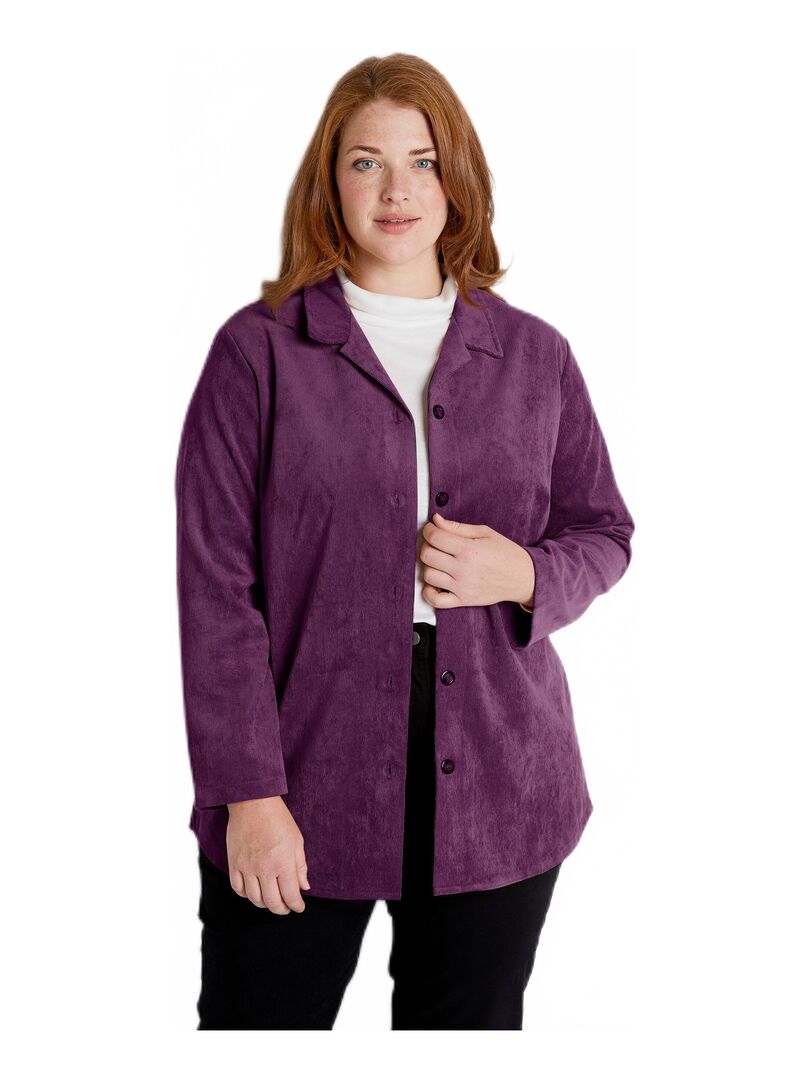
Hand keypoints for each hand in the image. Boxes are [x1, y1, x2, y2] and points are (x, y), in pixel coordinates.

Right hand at [225, 796, 309, 913]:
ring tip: (271, 900)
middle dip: (282, 909)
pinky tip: (254, 891)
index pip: (291, 896)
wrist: (253, 802)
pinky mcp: (233, 863)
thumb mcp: (297, 840)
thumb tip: (303, 887)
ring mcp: (247, 867)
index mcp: (283, 862)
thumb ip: (300, 866)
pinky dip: (246, 895)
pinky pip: (238, 888)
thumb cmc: (278, 819)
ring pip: (254, 899)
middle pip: (272, 902)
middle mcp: (264, 868)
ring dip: (265, 904)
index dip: (296, 905)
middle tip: (286, 907)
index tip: (299, 907)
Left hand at [418, 512, 535, 608]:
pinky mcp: (463, 600)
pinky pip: (435, 600)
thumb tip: (436, 520)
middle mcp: (463, 569)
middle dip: (427, 546)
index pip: (434, 537)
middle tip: (436, 544)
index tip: (431, 529)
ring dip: (429, 566)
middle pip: (427, 555)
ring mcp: (462, 587)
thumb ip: (458, 527)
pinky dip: (429, 592)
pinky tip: (435, 582)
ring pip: (428, 575)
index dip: (429, 530)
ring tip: (439, 562)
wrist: (523, 577)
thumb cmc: (505, 553)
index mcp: (469, 549)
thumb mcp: (485, 533)